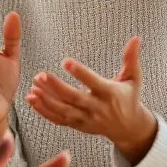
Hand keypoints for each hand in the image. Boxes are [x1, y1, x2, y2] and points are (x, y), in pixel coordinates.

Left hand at [25, 36, 157, 165]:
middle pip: (73, 98)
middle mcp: (96, 108)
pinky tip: (31, 99)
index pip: (93, 83)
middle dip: (56, 88)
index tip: (65, 61)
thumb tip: (135, 38)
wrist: (128, 128)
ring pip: (63, 111)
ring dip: (46, 100)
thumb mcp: (133, 79)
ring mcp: (85, 119)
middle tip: (40, 75)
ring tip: (32, 87)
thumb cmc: (129, 98)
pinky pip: (58, 120)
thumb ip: (131, 59)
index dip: (80, 73)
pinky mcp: (77, 125)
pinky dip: (43, 111)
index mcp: (110, 94)